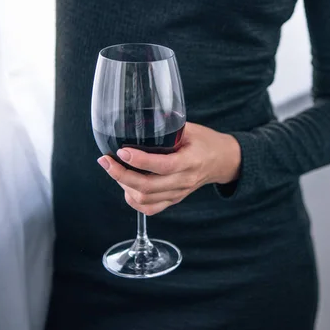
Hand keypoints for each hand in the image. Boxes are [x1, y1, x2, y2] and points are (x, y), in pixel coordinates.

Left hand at [97, 122, 240, 215]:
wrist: (222, 161)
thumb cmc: (206, 142)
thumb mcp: (190, 129)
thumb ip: (167, 128)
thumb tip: (139, 120)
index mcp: (191, 161)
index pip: (163, 165)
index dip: (140, 160)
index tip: (122, 151)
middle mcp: (185, 180)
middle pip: (148, 187)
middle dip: (121, 175)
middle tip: (106, 161)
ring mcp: (179, 192)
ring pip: (146, 199)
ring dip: (124, 186)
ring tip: (115, 170)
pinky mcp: (175, 199)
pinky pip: (150, 208)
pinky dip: (134, 200)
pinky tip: (127, 187)